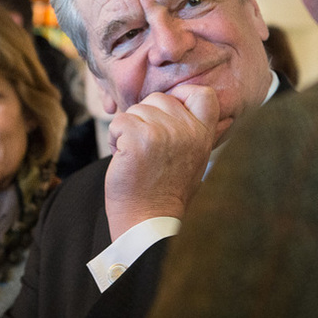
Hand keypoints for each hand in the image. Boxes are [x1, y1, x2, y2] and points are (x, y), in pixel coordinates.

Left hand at [104, 84, 218, 240]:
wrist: (149, 223)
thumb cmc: (165, 193)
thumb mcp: (193, 159)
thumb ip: (193, 133)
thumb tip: (199, 110)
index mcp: (203, 135)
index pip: (202, 93)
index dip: (181, 95)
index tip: (167, 113)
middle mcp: (187, 131)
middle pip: (159, 98)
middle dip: (146, 118)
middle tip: (146, 148)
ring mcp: (164, 133)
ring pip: (136, 109)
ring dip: (128, 130)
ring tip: (136, 157)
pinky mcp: (139, 139)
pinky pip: (119, 121)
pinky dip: (115, 138)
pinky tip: (123, 158)